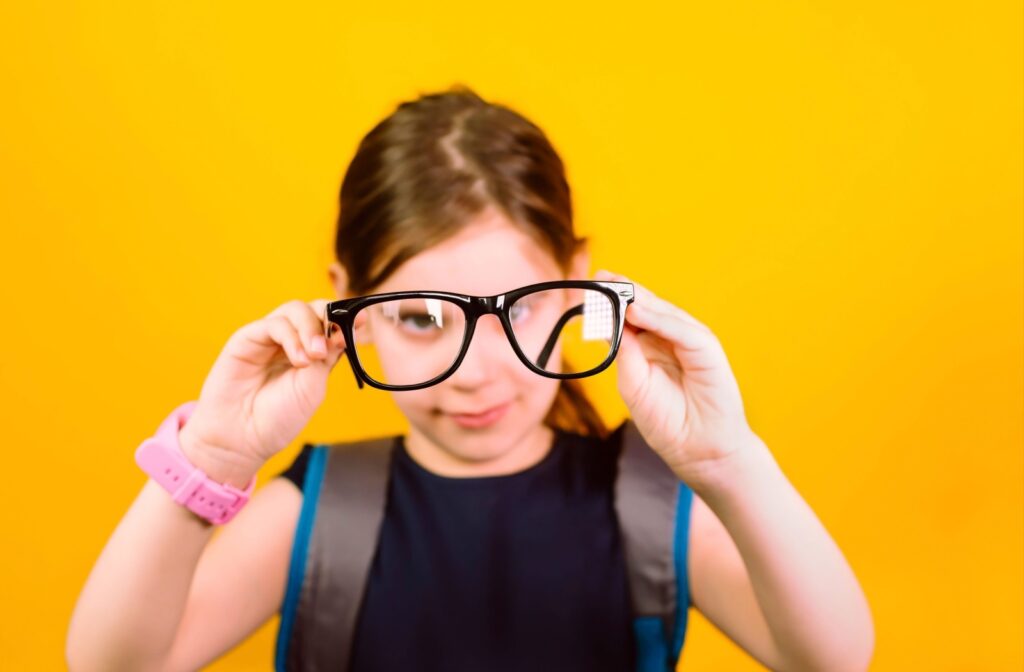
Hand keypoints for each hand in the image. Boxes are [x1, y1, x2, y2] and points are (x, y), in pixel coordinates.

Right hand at [177, 299, 346, 486]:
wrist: (242, 440)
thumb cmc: (277, 418)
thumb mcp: (313, 387)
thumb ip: (327, 356)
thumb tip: (344, 329)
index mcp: (311, 352)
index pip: (330, 323)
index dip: (346, 317)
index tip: (363, 319)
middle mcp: (290, 341)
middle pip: (313, 309)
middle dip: (328, 317)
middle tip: (334, 340)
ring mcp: (268, 338)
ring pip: (294, 310)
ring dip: (311, 328)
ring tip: (314, 356)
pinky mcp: (246, 338)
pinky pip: (274, 324)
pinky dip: (291, 337)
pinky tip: (299, 360)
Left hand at [594, 269, 760, 484]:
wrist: (698, 451)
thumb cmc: (667, 421)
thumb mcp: (633, 384)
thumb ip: (624, 352)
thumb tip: (608, 322)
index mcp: (652, 346)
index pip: (630, 316)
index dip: (611, 301)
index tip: (589, 285)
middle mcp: (671, 338)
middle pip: (646, 307)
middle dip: (622, 291)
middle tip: (599, 276)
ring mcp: (690, 341)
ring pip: (663, 312)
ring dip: (638, 299)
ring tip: (614, 287)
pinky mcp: (707, 350)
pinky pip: (681, 330)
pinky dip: (660, 319)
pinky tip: (638, 310)